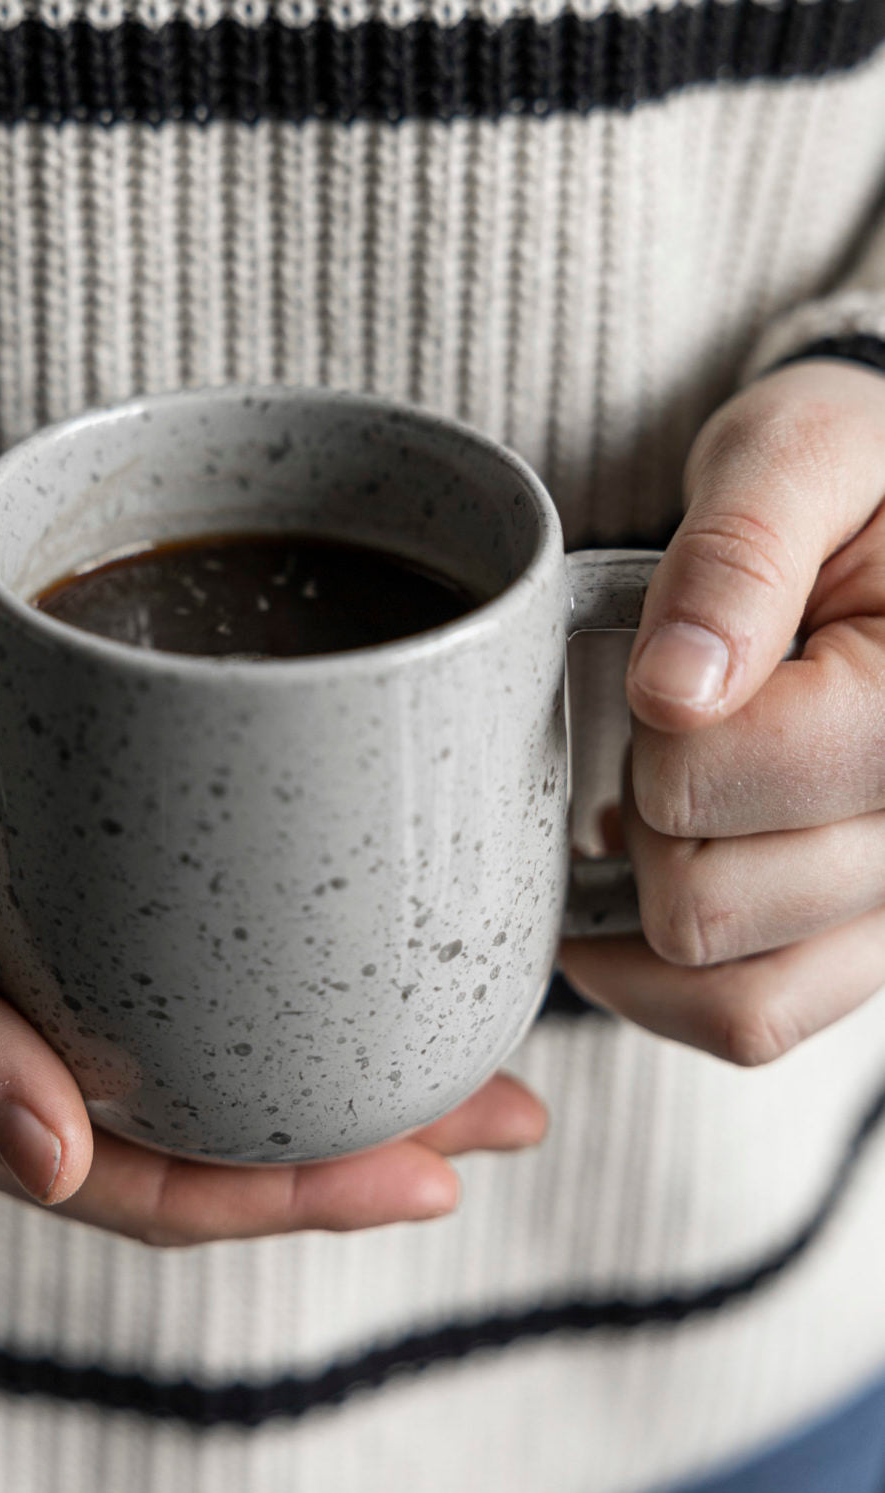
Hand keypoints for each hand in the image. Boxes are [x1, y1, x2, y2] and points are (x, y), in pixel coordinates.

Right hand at [0, 805, 545, 1244]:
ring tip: (494, 1062)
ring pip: (251, 1084)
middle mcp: (82, 1101)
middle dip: (379, 1149)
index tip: (428, 1177)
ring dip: (369, 1081)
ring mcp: (106, 1033)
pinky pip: (230, 1009)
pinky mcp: (123, 957)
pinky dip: (311, 1010)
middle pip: (244, 1150)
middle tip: (513, 1117)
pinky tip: (384, 985)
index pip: (179, 1195)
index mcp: (20, 1133)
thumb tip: (56, 1158)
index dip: (299, 1198)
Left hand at [562, 359, 884, 1063]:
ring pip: (729, 991)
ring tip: (677, 790)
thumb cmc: (854, 474)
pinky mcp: (875, 937)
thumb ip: (736, 556)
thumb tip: (673, 690)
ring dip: (659, 892)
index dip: (652, 724)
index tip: (683, 659)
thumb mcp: (792, 455)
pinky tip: (657, 870)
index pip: (716, 780)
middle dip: (651, 808)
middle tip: (682, 722)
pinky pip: (755, 1018)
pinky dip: (674, 973)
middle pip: (708, 903)